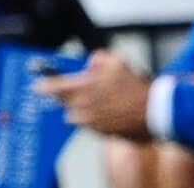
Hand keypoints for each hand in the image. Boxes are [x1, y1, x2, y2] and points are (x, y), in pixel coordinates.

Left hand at [35, 50, 149, 137]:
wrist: (156, 112)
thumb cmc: (135, 87)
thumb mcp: (115, 61)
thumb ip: (97, 59)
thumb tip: (90, 64)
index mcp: (81, 88)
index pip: (52, 88)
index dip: (44, 85)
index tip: (38, 85)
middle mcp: (82, 108)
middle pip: (64, 102)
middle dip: (68, 96)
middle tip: (81, 89)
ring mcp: (92, 123)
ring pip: (78, 115)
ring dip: (83, 108)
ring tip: (102, 100)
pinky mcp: (103, 134)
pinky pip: (92, 125)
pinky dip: (96, 119)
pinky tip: (111, 111)